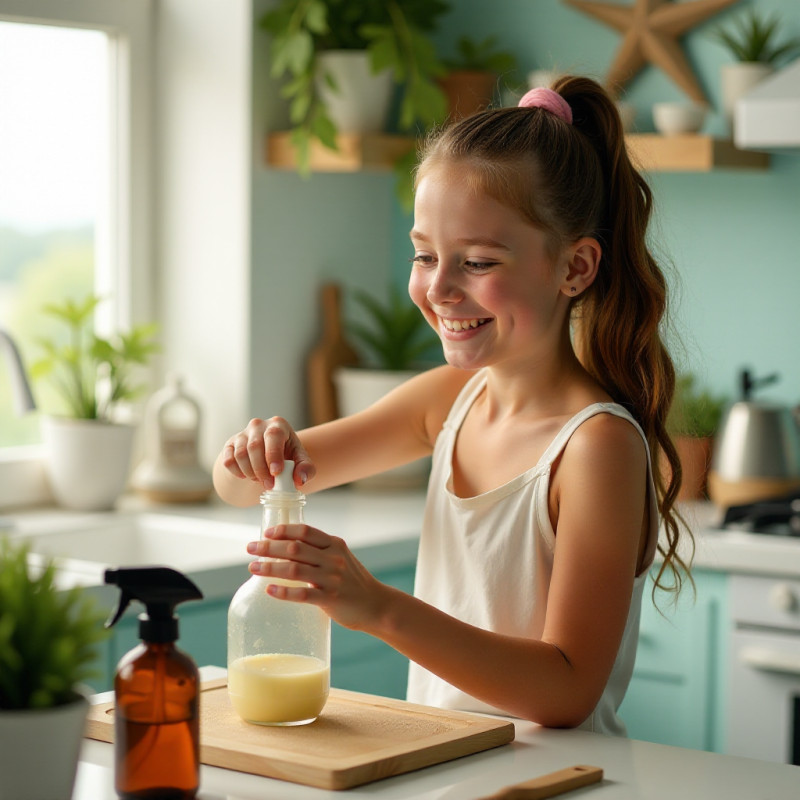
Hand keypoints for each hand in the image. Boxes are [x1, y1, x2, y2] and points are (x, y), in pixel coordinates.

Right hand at [221, 416, 314, 487]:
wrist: (268, 457)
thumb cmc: (287, 456)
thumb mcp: (301, 461)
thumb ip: (306, 469)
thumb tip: (300, 479)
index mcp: (278, 425)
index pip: (274, 435)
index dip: (273, 454)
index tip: (276, 472)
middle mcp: (258, 425)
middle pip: (255, 446)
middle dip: (261, 469)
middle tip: (269, 484)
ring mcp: (242, 434)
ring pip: (240, 454)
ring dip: (250, 472)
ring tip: (260, 480)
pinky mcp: (230, 445)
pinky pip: (228, 460)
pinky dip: (237, 472)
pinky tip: (246, 476)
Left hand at [246, 524, 388, 631]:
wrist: (376, 605)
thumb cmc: (353, 582)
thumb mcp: (341, 558)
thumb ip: (319, 551)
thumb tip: (287, 547)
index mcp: (335, 544)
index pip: (306, 531)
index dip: (284, 530)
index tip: (267, 532)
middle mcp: (333, 558)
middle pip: (295, 548)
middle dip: (269, 547)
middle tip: (250, 548)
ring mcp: (332, 578)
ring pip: (295, 569)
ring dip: (270, 567)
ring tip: (252, 568)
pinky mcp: (330, 599)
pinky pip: (302, 594)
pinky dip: (283, 592)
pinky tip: (269, 590)